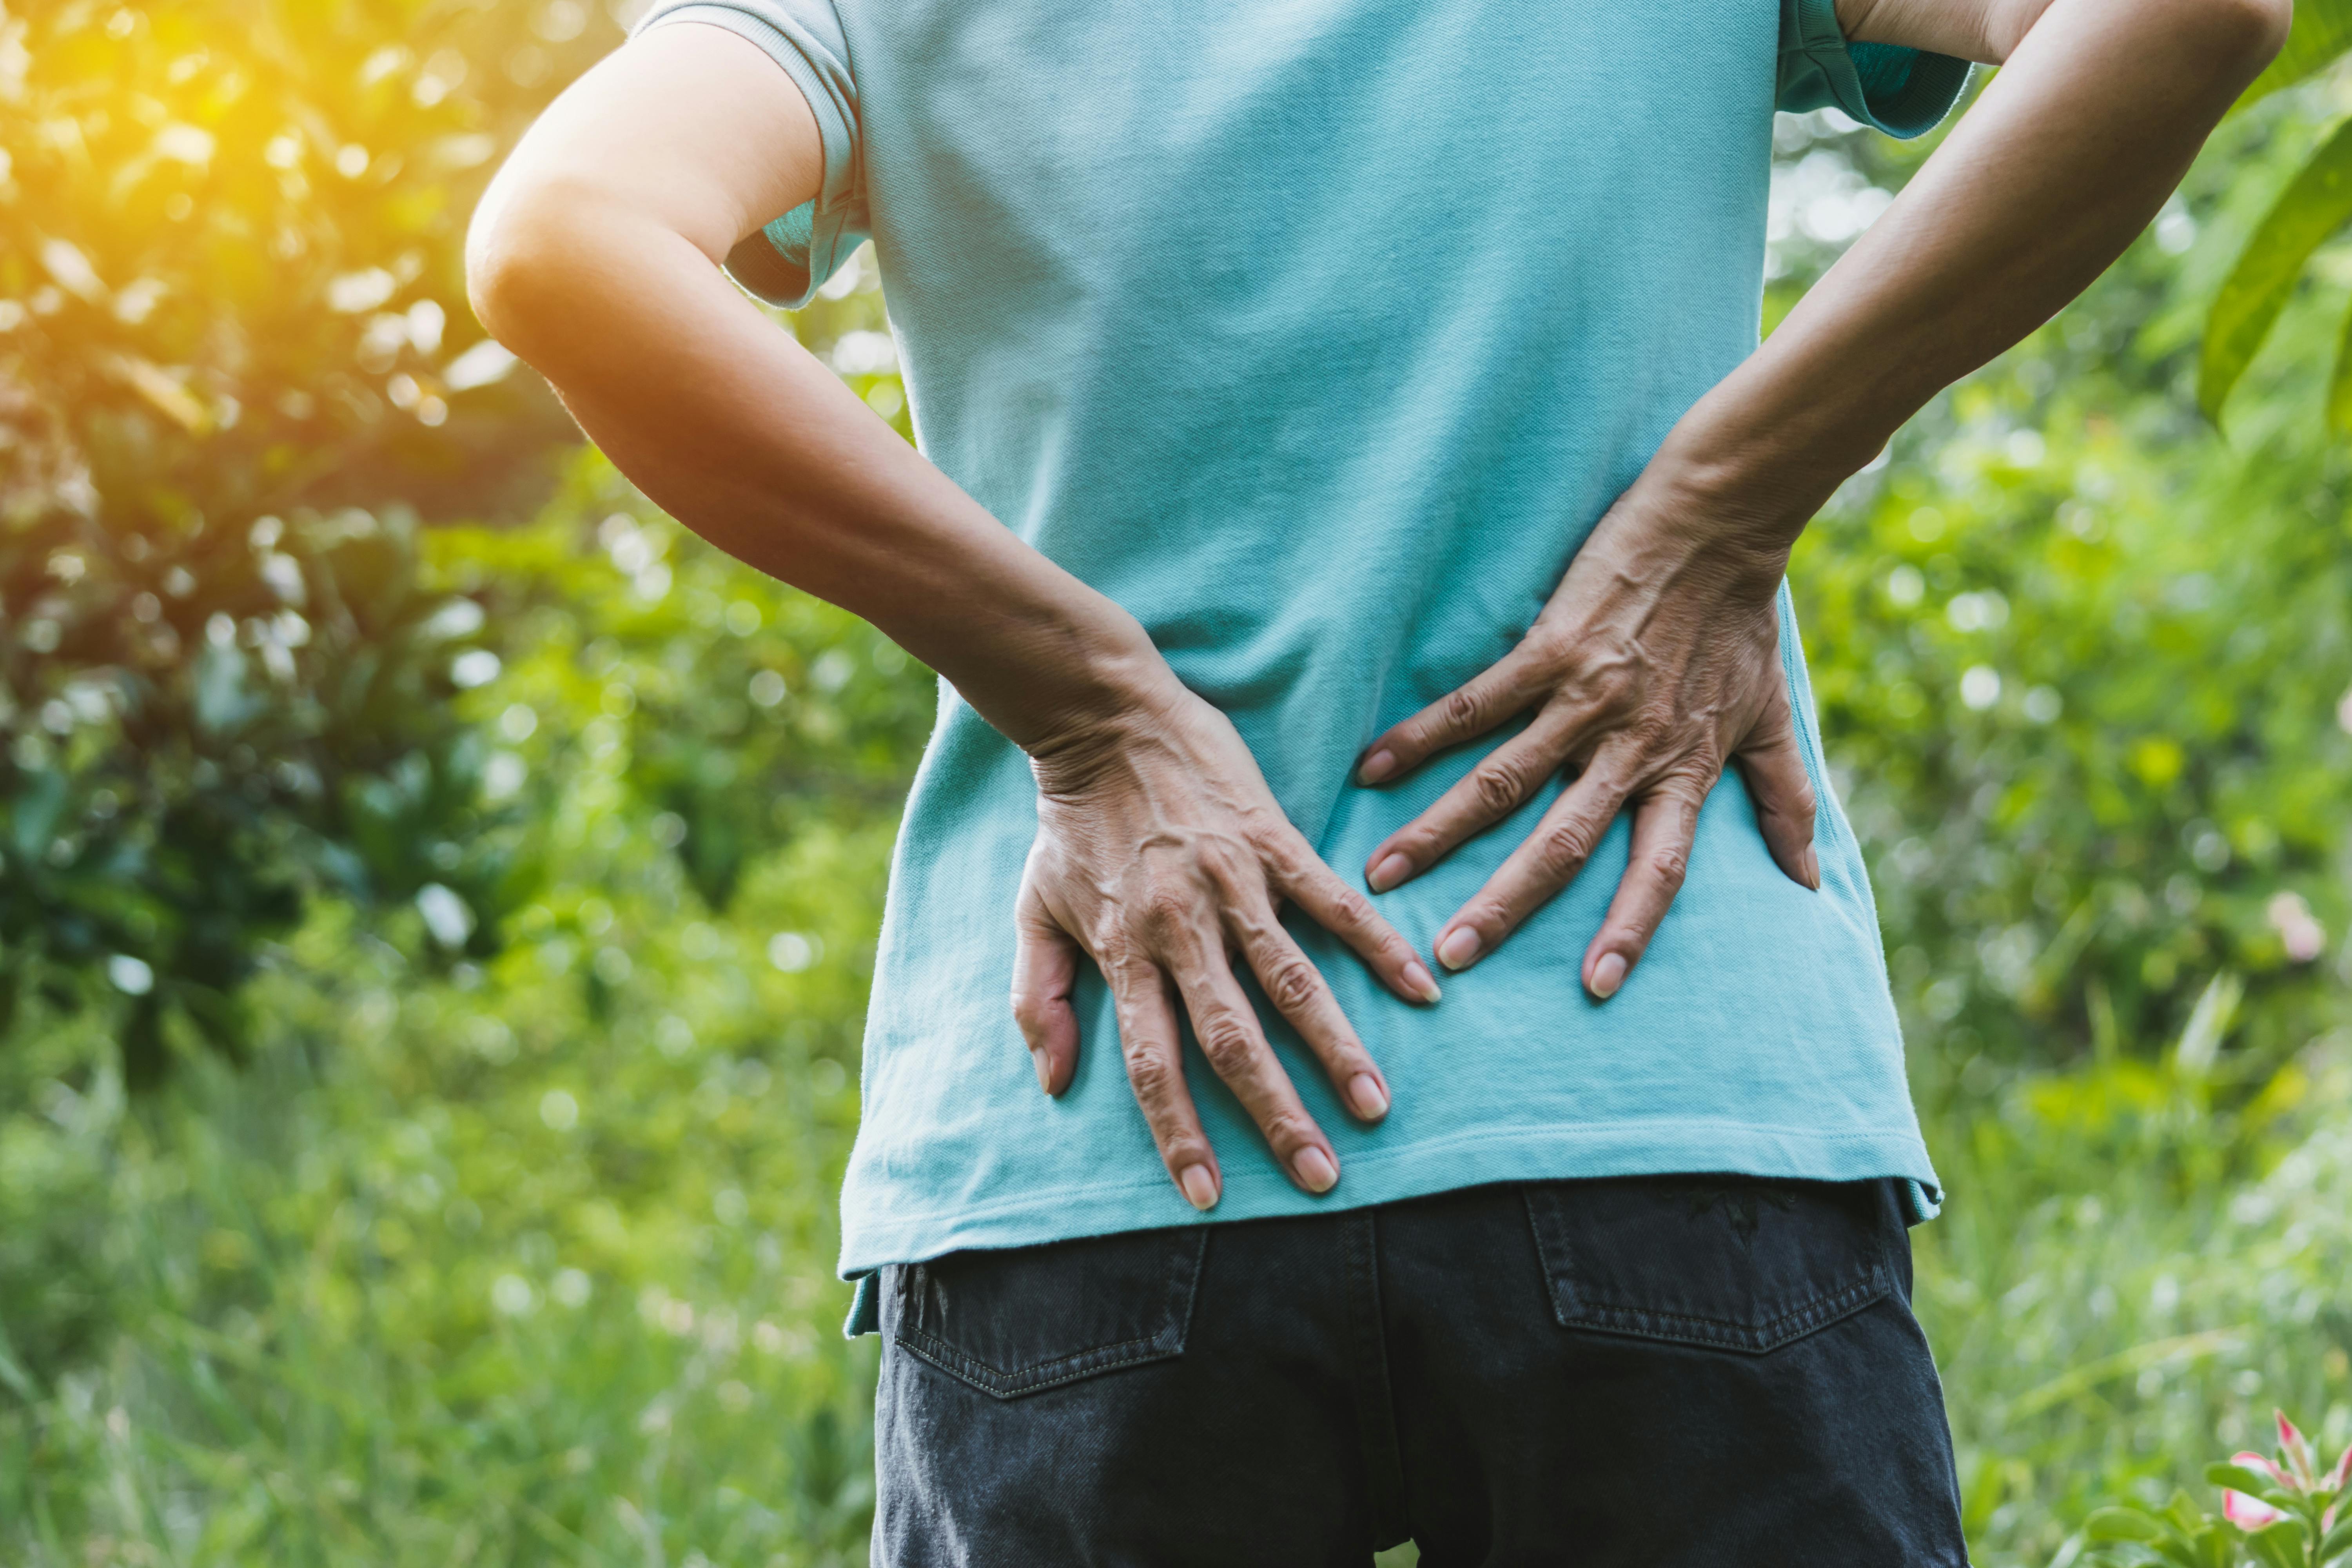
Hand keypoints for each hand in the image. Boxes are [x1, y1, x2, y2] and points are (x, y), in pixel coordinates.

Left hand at [1012, 680, 1442, 1210]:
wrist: (1101, 718)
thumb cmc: (1071, 824)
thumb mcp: (1032, 910)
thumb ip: (1038, 999)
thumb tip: (1054, 1082)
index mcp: (1123, 952)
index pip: (1152, 1063)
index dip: (1178, 1132)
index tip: (1209, 1195)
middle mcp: (1179, 927)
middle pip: (1231, 1039)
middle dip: (1275, 1114)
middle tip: (1320, 1178)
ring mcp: (1231, 882)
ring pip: (1290, 980)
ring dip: (1334, 1047)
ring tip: (1374, 1104)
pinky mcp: (1271, 838)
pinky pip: (1332, 901)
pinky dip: (1376, 945)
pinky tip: (1420, 987)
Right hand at [1354, 483, 1821, 998]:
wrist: (1719, 523)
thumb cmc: (1740, 624)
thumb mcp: (1770, 718)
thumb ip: (1785, 800)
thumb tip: (1809, 879)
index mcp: (1682, 769)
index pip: (1657, 869)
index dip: (1629, 929)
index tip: (1595, 989)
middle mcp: (1630, 746)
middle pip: (1560, 843)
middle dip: (1503, 905)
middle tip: (1449, 957)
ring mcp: (1584, 698)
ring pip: (1502, 783)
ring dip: (1439, 833)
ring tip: (1383, 875)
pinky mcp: (1547, 649)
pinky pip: (1476, 704)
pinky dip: (1423, 736)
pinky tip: (1372, 768)